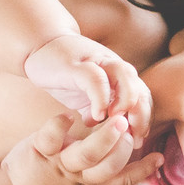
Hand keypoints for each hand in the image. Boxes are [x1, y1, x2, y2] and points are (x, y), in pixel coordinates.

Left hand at [2, 113, 162, 184]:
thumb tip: (121, 168)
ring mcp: (58, 165)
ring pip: (86, 154)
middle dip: (123, 149)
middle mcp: (77, 178)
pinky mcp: (38, 151)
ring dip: (104, 137)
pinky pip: (51, 137)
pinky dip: (61, 125)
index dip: (142, 171)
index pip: (121, 181)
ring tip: (116, 119)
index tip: (160, 158)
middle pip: (108, 168)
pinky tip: (70, 114)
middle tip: (132, 128)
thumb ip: (98, 180)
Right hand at [23, 34, 151, 143]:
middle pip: (140, 90)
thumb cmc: (65, 72)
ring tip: (117, 124)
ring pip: (125, 78)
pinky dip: (100, 98)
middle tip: (133, 139)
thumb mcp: (85, 96)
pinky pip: (95, 79)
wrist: (40, 43)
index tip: (137, 141)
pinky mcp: (77, 65)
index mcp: (119, 77)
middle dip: (141, 117)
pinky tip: (96, 117)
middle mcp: (113, 68)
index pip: (143, 99)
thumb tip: (105, 133)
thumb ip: (97, 111)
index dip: (144, 121)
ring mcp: (97, 63)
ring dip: (126, 103)